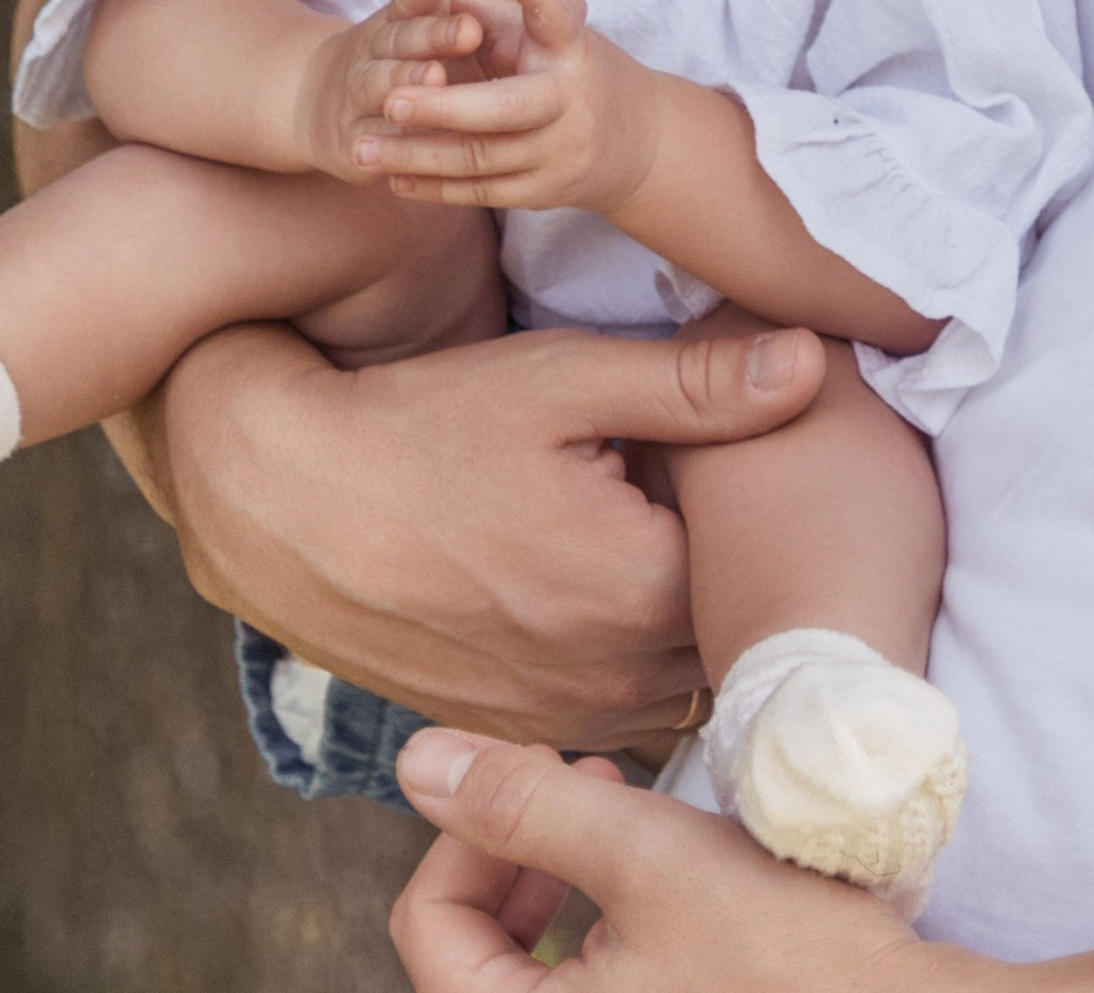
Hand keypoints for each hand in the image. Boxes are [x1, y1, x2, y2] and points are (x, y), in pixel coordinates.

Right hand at [154, 318, 825, 752]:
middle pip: (729, 636)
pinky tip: (584, 586)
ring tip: (640, 540)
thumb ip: (698, 383)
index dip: (757, 508)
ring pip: (677, 682)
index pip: (766, 566)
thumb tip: (812, 363)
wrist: (281, 500)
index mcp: (644, 592)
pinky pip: (612, 711)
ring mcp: (561, 717)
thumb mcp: (565, 380)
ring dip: (681, 624)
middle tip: (692, 497)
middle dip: (732, 575)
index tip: (727, 459)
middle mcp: (613, 680)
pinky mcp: (514, 729)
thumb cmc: (424, 426)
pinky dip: (623, 659)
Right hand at [291, 0, 521, 178]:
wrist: (311, 103)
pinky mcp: (350, 144)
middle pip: (400, 39)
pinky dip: (388, 146)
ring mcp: (353, 97)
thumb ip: (445, 2)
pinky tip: (407, 144)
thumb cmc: (390, 59)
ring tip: (435, 76)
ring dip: (407, 81)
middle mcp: (369, 53)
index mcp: (393, 22)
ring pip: (381, 86)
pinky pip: (372, 145)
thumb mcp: (412, 26)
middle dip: (435, 34)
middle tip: (469, 29)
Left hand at [358, 0, 666, 213]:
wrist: (639, 144)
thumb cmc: (570, 67)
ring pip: (481, 157)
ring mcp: (559, 151)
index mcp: (571, 47)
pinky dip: (434, 187)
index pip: (554, 10)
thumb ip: (482, 2)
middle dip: (445, 108)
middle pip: (505, 108)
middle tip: (390, 100)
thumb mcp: (542, 32)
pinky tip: (392, 179)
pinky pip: (481, 192)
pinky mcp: (543, 191)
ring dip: (417, 154)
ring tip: (363, 148)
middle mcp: (570, 99)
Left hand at [391, 732, 932, 991]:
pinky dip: (601, 920)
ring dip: (558, 876)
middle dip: (515, 851)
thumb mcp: (647, 854)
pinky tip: (660, 874)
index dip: (469, 833)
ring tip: (623, 810)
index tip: (542, 775)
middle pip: (472, 951)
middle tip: (584, 782)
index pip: (432, 928)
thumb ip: (523, 805)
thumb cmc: (786, 954)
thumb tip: (418, 763)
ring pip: (529, 965)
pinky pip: (588, 985)